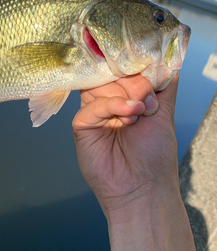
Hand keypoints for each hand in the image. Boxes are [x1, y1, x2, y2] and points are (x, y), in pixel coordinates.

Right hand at [72, 74, 179, 221]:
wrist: (142, 189)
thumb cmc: (155, 157)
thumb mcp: (165, 114)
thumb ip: (165, 86)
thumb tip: (167, 61)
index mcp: (127, 99)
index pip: (125, 70)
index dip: (136, 68)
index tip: (150, 73)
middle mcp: (110, 103)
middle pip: (112, 74)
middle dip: (134, 82)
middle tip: (148, 99)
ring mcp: (95, 114)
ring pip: (101, 85)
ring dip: (126, 94)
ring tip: (140, 112)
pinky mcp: (83, 125)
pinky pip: (92, 105)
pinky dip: (113, 105)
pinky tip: (129, 115)